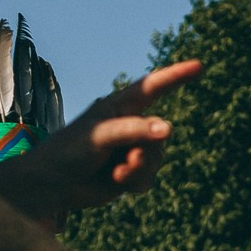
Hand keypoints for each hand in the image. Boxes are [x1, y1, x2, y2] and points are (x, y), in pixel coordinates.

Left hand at [2, 61, 196, 214]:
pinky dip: (135, 182)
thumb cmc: (68, 151)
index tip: (199, 66)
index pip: (153, 87)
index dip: (176, 76)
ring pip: (157, 159)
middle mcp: (128, 125)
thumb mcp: (101, 135)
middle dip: (146, 151)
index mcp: (119, 106)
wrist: (51, 185)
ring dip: (139, 170)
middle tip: (125, 160)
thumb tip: (168, 129)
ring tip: (116, 174)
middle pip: (160, 135)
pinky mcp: (129, 172)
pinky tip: (116, 183)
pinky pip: (149, 178)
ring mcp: (130, 149)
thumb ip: (134, 130)